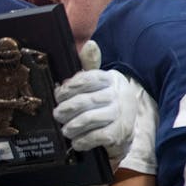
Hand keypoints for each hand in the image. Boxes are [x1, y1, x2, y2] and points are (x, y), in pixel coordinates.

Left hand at [54, 42, 136, 160]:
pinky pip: (96, 136)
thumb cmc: (106, 104)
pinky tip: (78, 141)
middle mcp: (118, 96)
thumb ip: (90, 65)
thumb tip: (90, 44)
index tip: (59, 94)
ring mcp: (121, 115)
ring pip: (88, 119)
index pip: (89, 78)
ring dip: (72, 126)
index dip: (70, 87)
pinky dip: (82, 140)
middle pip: (85, 101)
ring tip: (66, 129)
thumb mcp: (100, 84)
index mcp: (112, 80)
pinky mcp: (119, 134)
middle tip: (58, 115)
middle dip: (66, 109)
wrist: (127, 131)